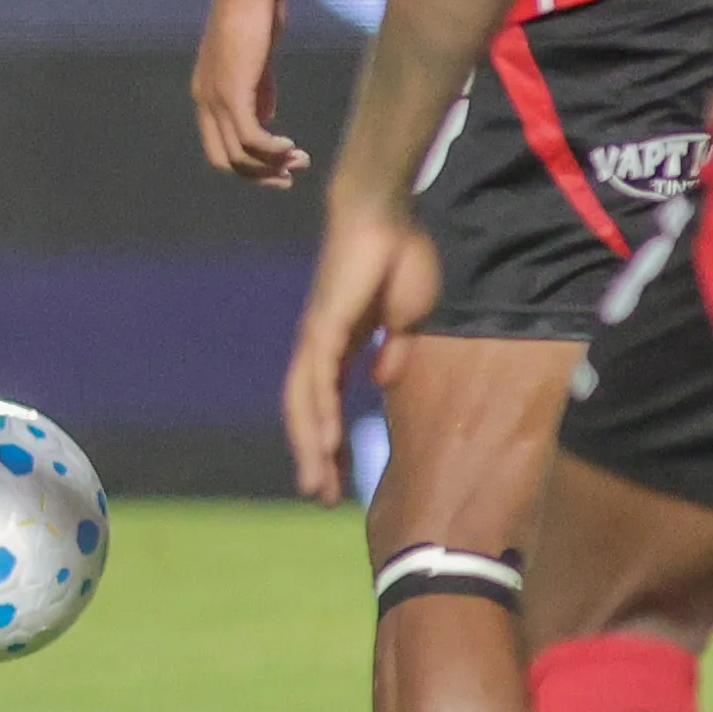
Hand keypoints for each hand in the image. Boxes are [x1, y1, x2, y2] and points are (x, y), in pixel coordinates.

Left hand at [195, 0, 309, 185]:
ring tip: (299, 162)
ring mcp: (215, 98)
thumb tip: (267, 119)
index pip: (219, 147)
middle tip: (290, 177)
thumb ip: (259, 90)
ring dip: (271, 165)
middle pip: (225, 160)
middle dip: (259, 175)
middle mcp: (204, 101)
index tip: (280, 167)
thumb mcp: (258, 61)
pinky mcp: (232, 92)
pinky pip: (250, 137)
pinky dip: (271, 150)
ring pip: (239, 154)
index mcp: (206, 95)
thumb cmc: (255, 14)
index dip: (249, 165)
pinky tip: (290, 147)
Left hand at [282, 191, 437, 505]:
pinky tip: (324, 443)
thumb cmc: (399, 257)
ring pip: (305, 405)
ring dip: (311, 448)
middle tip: (323, 497)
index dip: (334, 441)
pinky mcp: (323, 325)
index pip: (331, 404)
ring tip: (317, 486)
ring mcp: (317, 337)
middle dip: (317, 457)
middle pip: (310, 414)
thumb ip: (393, 350)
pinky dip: (317, 414)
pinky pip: (317, 378)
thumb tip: (383, 381)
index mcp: (341, 346)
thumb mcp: (407, 318)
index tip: (342, 477)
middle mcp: (320, 347)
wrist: (386, 214)